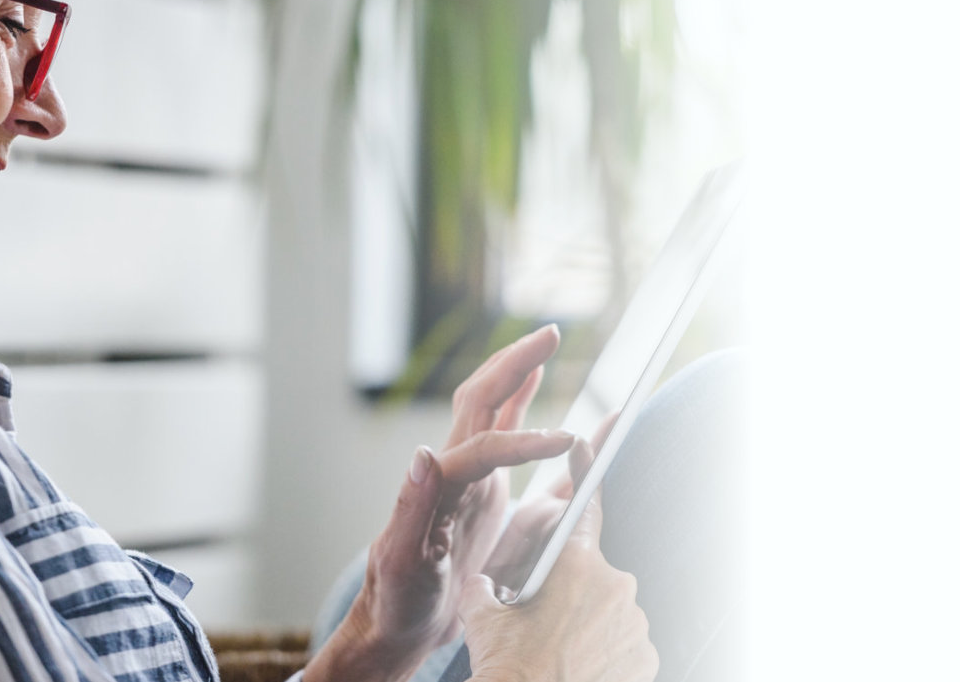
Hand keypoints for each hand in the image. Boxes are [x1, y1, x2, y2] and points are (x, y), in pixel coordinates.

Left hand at [306, 326, 571, 681]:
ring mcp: (465, 478)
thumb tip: (422, 452)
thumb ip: (410, 507)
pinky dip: (519, 406)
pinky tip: (533, 389)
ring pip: (490, 409)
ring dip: (515, 373)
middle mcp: (450, 471)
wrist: (396, 625)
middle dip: (514, 363)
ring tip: (543, 344)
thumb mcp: (399, 561)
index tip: (564, 441)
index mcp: (437, 484)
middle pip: (482, 399)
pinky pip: (501, 438)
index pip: (485, 445)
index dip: (524, 441)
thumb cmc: (395, 600)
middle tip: (550, 333)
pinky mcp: (476, 492)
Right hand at [460, 442, 657, 681]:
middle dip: (571, 587)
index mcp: (576, 564)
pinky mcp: (645, 657)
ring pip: (610, 610)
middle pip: (592, 573)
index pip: (585, 506)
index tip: (588, 448)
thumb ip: (484, 586)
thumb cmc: (507, 667)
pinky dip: (605, 652)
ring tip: (558, 649)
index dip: (584, 475)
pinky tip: (579, 666)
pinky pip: (625, 644)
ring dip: (588, 622)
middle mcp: (615, 587)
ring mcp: (634, 624)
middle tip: (543, 616)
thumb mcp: (482, 617)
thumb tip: (480, 583)